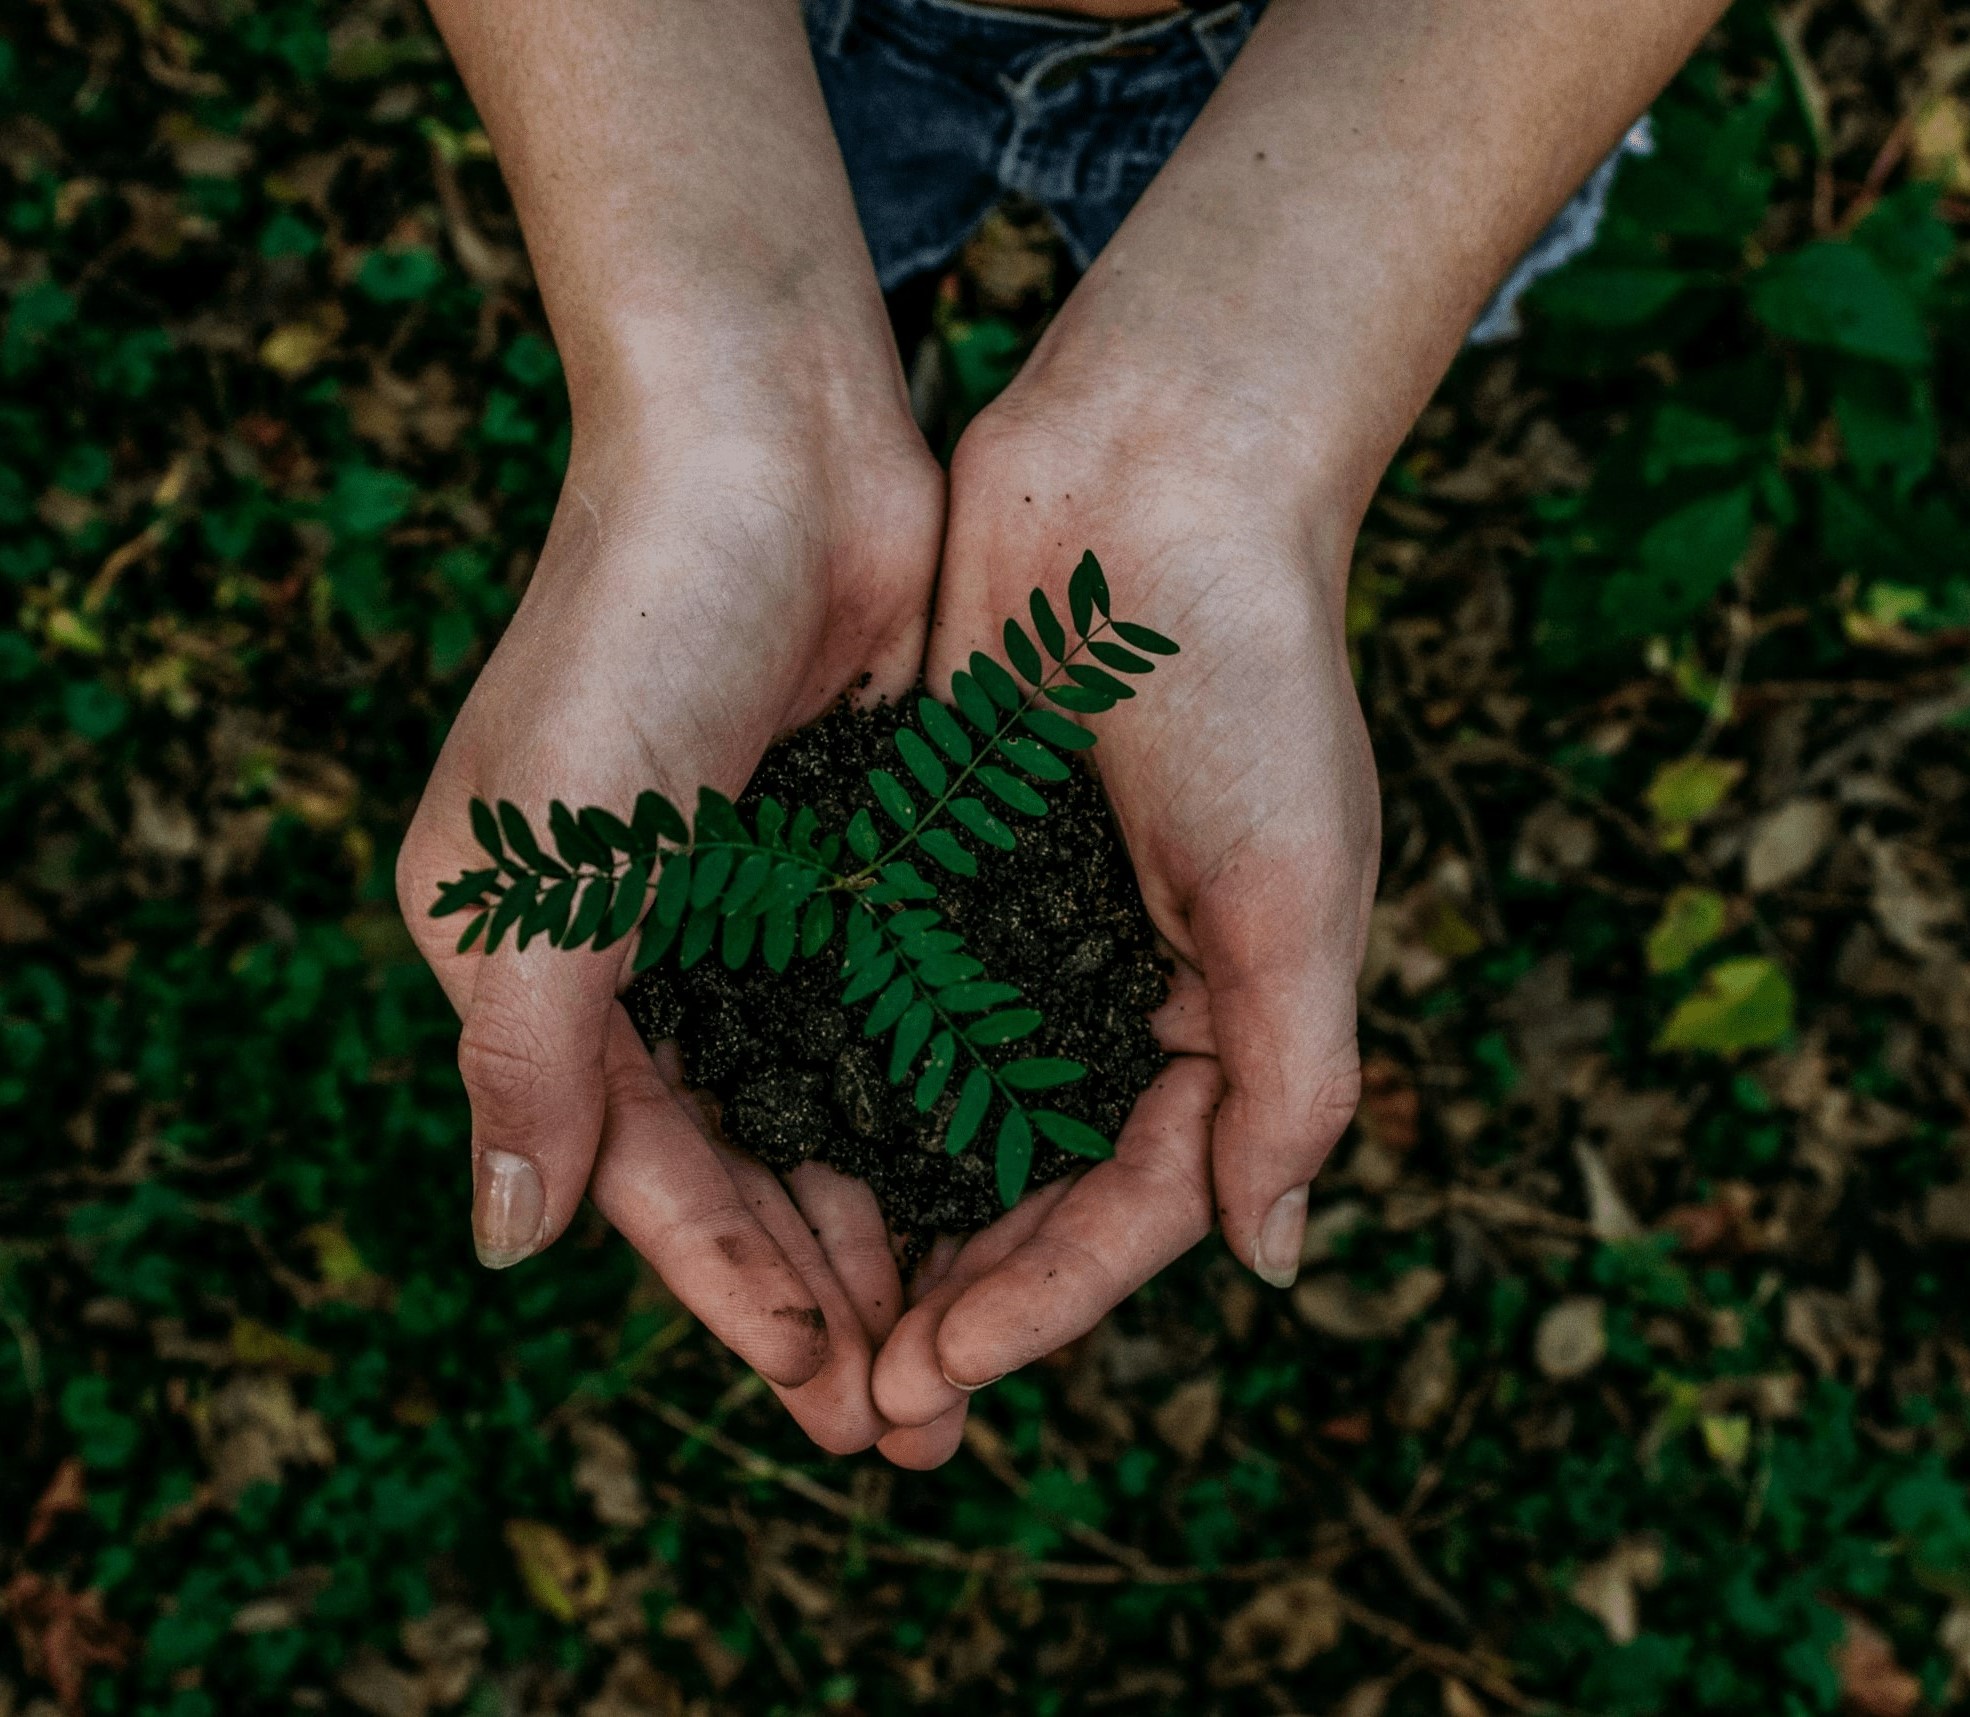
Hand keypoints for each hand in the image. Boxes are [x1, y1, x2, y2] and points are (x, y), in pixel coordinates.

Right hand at [398, 386, 943, 1453]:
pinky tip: (999, 1178)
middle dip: (822, 1288)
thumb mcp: (545, 858)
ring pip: (827, 1105)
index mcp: (543, 962)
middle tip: (913, 1415)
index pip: (642, 1171)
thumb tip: (505, 1243)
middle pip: (741, 1161)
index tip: (825, 1392)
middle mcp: (647, 949)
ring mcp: (759, 905)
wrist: (767, 440)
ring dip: (888, 1217)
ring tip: (965, 1332)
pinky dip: (935, 1100)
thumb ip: (525, 1055)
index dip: (730, 1289)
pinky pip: (896, 1013)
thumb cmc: (634, 631)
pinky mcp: (857, 855)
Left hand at [870, 378, 1380, 1458]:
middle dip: (954, 1297)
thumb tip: (1270, 1259)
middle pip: (1026, 1187)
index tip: (941, 1372)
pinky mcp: (931, 861)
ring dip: (881, 1219)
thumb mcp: (1298, 889)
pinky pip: (876, 999)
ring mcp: (1015, 930)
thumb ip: (1292, 1078)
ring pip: (938, 1115)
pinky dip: (831, 1080)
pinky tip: (763, 1152)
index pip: (1131, 1204)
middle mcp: (1110, 991)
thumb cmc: (1251, 676)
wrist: (1155, 477)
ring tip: (804, 1321)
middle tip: (860, 1402)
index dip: (1043, 1301)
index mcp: (1217, 1015)